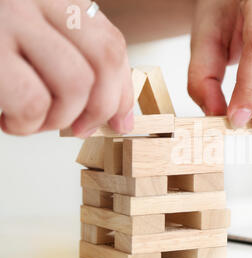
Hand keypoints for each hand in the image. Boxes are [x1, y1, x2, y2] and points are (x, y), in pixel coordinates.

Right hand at [0, 0, 133, 136]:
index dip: (122, 90)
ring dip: (57, 118)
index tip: (121, 121)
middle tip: (76, 128)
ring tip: (29, 121)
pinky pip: (31, 98)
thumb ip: (70, 60)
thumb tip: (118, 113)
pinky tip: (5, 121)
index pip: (110, 43)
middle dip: (99, 108)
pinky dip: (26, 122)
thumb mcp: (30, 38)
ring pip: (74, 82)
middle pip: (103, 59)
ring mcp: (4, 17)